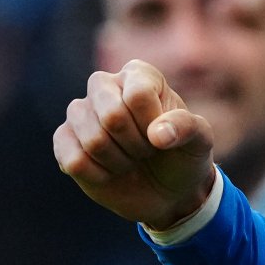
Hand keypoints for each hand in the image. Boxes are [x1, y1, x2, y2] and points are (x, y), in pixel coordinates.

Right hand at [54, 60, 215, 228]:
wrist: (167, 189)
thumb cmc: (183, 155)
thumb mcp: (200, 141)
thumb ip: (188, 128)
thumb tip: (157, 134)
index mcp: (138, 75)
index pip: (138, 95)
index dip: (153, 125)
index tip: (164, 135)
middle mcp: (104, 86)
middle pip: (112, 115)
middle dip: (137, 144)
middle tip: (148, 150)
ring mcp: (80, 112)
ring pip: (93, 140)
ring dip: (120, 161)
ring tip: (131, 159)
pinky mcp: (64, 140)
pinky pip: (74, 160)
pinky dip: (99, 174)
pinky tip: (110, 171)